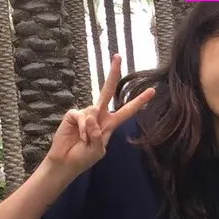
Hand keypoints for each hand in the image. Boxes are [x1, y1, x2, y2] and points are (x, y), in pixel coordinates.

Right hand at [47, 55, 154, 180]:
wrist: (66, 163)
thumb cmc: (83, 158)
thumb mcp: (98, 150)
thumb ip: (99, 135)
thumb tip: (92, 116)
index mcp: (109, 124)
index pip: (127, 111)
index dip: (139, 101)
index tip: (152, 91)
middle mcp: (98, 116)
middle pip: (108, 91)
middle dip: (113, 74)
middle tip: (118, 56)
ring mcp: (86, 114)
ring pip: (93, 112)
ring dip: (90, 131)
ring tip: (84, 142)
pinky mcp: (73, 115)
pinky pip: (82, 117)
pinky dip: (83, 129)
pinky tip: (79, 137)